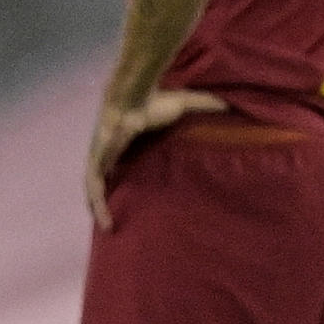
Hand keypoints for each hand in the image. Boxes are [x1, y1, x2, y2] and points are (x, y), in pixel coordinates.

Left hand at [86, 89, 225, 229]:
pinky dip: (97, 204)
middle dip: (107, 199)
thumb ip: (205, 106)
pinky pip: (93, 187)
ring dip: (100, 207)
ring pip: (96, 188)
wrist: (134, 95)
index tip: (134, 198)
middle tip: (116, 220)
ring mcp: (100, 156)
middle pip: (106, 180)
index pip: (123, 165)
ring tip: (109, 228)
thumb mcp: (185, 105)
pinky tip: (104, 222)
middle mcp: (110, 151)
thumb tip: (230, 104)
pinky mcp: (96, 160)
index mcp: (127, 143)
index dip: (125, 180)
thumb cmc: (156, 99)